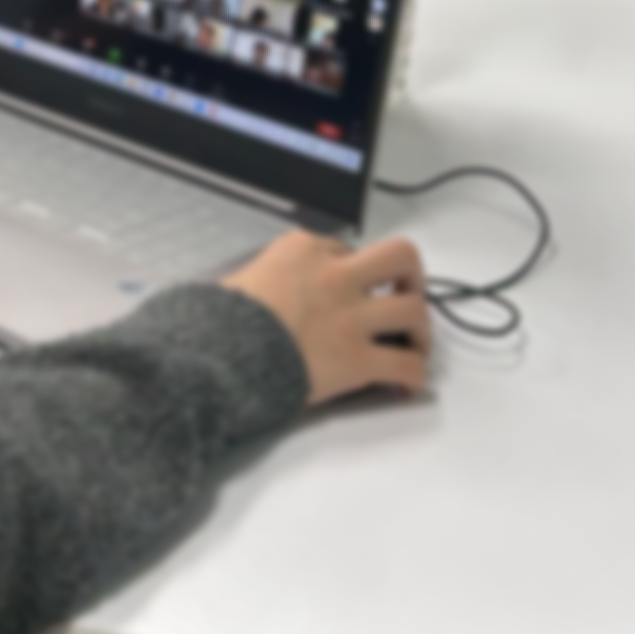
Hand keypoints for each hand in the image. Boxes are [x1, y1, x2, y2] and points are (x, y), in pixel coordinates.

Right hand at [224, 232, 433, 403]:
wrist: (214, 358)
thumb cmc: (216, 323)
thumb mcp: (239, 281)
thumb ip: (266, 278)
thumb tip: (264, 293)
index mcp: (302, 250)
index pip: (345, 249)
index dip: (351, 271)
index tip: (349, 289)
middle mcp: (335, 276)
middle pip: (400, 257)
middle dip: (411, 277)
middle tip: (405, 296)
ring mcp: (351, 318)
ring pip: (415, 310)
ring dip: (421, 330)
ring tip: (413, 346)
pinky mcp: (357, 360)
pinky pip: (407, 365)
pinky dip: (413, 376)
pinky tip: (405, 385)